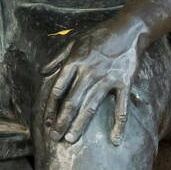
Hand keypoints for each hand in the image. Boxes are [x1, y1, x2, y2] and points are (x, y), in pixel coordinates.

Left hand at [42, 17, 145, 144]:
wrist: (128, 30)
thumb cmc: (98, 35)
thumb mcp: (73, 41)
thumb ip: (57, 58)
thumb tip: (42, 71)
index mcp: (74, 63)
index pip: (58, 90)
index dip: (50, 108)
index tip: (46, 122)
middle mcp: (88, 72)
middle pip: (71, 102)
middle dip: (61, 122)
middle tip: (55, 138)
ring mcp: (106, 79)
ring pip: (90, 107)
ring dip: (79, 125)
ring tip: (70, 140)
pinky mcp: (124, 83)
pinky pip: (121, 107)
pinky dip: (118, 124)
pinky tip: (114, 139)